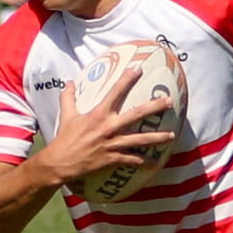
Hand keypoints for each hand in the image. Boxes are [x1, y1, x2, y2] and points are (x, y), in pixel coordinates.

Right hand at [38, 70, 175, 187]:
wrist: (60, 163)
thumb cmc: (64, 139)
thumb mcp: (66, 116)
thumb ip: (68, 98)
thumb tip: (68, 83)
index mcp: (98, 114)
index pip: (115, 92)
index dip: (127, 79)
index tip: (138, 69)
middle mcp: (108, 127)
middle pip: (136, 114)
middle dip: (155, 106)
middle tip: (169, 101)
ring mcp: (111, 143)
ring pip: (140, 139)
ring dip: (157, 137)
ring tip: (172, 135)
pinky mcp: (112, 158)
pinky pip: (132, 160)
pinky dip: (145, 162)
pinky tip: (156, 164)